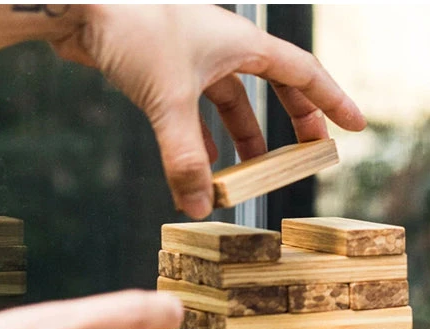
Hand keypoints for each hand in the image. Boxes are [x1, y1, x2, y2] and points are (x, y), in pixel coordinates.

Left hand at [51, 5, 365, 217]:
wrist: (74, 2)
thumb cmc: (131, 28)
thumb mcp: (167, 99)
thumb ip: (185, 158)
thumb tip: (198, 207)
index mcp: (241, 42)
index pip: (303, 74)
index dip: (331, 102)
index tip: (354, 125)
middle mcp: (223, 46)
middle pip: (275, 86)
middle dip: (293, 122)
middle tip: (308, 154)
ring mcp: (194, 56)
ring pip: (233, 101)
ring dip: (245, 137)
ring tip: (252, 172)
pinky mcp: (165, 69)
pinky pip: (198, 108)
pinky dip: (204, 136)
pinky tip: (202, 162)